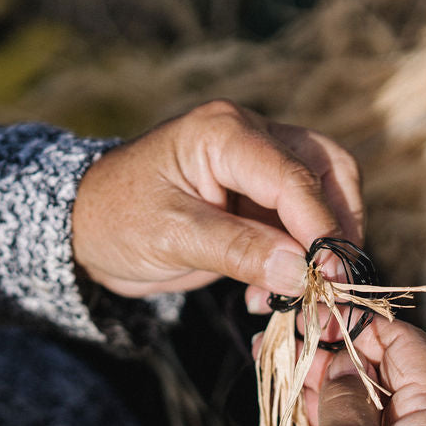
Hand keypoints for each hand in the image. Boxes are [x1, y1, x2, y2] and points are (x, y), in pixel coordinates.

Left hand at [71, 100, 362, 307]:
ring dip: (324, 244)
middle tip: (331, 284)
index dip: (320, 230)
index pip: (293, 178)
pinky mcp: (261, 194)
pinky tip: (273, 292)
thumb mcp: (172, 237)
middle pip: (328, 170)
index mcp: (224, 132)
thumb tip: (303, 273)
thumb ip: (239, 251)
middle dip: (338, 229)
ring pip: (326, 192)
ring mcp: (259, 162)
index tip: (331, 279)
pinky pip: (303, 220)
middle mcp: (251, 135)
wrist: (88, 227)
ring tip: (298, 293)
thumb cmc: (117, 220)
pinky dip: (302, 256)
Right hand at [296, 320, 425, 425]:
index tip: (328, 318)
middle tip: (300, 343)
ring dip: (338, 392)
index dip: (366, 326)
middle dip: (344, 359)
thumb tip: (340, 368)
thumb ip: (344, 393)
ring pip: (382, 413)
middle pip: (394, 380)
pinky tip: (311, 411)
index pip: (411, 348)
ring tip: (291, 371)